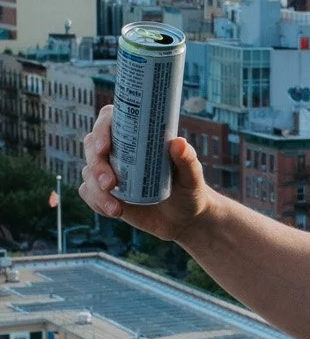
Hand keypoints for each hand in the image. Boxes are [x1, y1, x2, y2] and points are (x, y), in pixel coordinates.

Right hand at [79, 105, 213, 241]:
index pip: (110, 120)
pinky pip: (88, 193)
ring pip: (88, 172)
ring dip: (96, 190)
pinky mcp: (105, 192)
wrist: (184, 218)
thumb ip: (187, 160)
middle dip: (96, 164)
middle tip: (110, 183)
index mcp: (137, 136)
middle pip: (91, 145)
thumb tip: (178, 142)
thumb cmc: (189, 190)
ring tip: (116, 209)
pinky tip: (115, 211)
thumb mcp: (191, 176)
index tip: (105, 147)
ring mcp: (110, 170)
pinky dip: (96, 202)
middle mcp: (119, 150)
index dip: (102, 129)